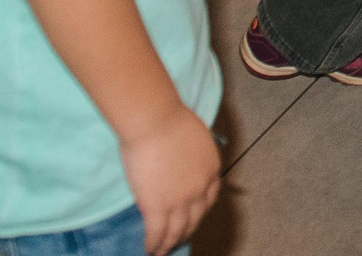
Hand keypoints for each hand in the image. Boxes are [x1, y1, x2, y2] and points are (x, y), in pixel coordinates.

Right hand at [119, 105, 220, 254]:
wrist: (155, 121)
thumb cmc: (171, 119)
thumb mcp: (194, 137)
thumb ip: (192, 155)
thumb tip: (182, 160)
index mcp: (211, 169)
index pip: (210, 197)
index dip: (201, 209)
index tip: (195, 215)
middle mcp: (200, 189)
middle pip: (195, 218)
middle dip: (186, 231)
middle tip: (179, 238)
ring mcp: (179, 201)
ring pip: (176, 231)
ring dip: (169, 244)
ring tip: (162, 251)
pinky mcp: (157, 207)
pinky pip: (157, 233)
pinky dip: (154, 244)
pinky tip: (150, 249)